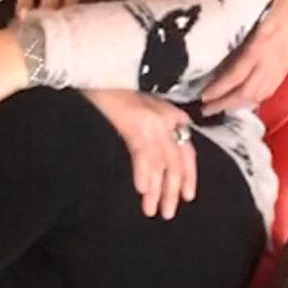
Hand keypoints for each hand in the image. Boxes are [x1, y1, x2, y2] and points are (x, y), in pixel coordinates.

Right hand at [84, 89, 197, 218]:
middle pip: (176, 161)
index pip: (188, 151)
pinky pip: (143, 154)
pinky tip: (142, 190)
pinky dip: (144, 173)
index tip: (188, 197)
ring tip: (151, 211)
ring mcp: (152, 122)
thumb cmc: (116, 93)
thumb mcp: (145, 109)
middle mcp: (166, 120)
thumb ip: (158, 130)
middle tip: (168, 213)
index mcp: (170, 117)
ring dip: (156, 190)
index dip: (189, 176)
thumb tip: (164, 160)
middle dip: (172, 190)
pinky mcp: (136, 123)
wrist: (98, 74)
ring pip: (161, 163)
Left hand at [200, 0, 287, 113]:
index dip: (219, 88)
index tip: (201, 97)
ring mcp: (283, 62)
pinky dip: (256, 97)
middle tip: (204, 111)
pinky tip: (247, 99)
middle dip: (225, 103)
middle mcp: (273, 58)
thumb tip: (213, 44)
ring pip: (260, 93)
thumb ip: (237, 25)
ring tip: (221, 107)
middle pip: (247, 91)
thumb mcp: (255, 4)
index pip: (237, 74)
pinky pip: (271, 87)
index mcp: (263, 44)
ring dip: (240, 104)